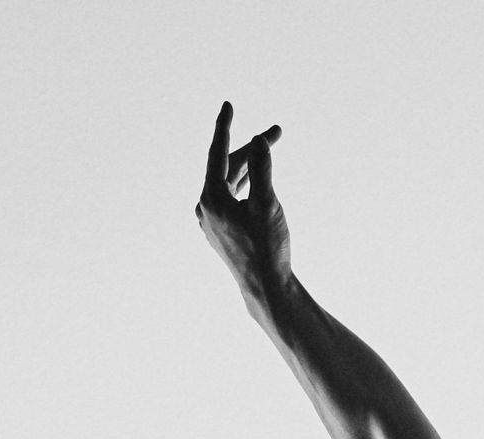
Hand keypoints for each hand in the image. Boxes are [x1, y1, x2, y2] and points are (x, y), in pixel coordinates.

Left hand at [196, 101, 290, 305]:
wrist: (266, 288)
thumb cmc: (268, 247)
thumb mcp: (267, 204)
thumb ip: (262, 169)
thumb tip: (258, 140)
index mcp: (212, 199)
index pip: (217, 153)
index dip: (224, 127)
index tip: (227, 105)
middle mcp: (206, 209)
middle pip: (226, 167)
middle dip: (252, 149)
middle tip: (277, 133)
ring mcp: (211, 222)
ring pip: (229, 183)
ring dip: (249, 166)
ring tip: (268, 150)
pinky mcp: (220, 232)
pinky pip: (229, 198)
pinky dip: (243, 184)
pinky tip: (254, 179)